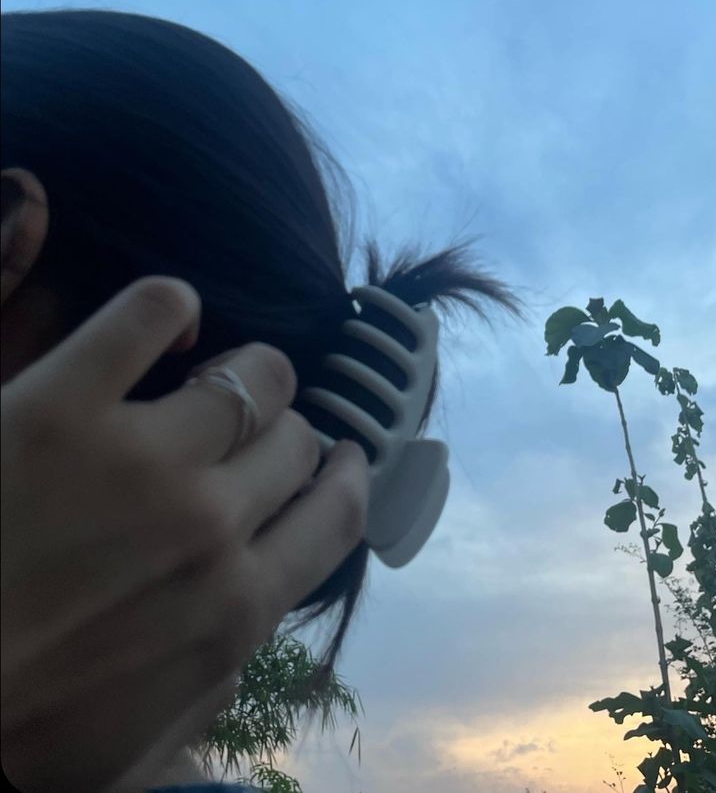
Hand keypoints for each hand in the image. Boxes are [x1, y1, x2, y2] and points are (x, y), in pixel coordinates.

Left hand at [1, 275, 368, 792]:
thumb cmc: (16, 741)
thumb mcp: (136, 754)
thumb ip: (213, 691)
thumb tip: (247, 625)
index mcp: (233, 612)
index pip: (336, 516)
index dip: (343, 476)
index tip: (335, 459)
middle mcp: (208, 526)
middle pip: (295, 439)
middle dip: (281, 431)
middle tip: (246, 430)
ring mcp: (141, 457)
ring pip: (250, 374)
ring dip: (243, 370)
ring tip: (210, 371)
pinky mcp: (62, 403)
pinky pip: (153, 310)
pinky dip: (170, 307)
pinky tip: (164, 328)